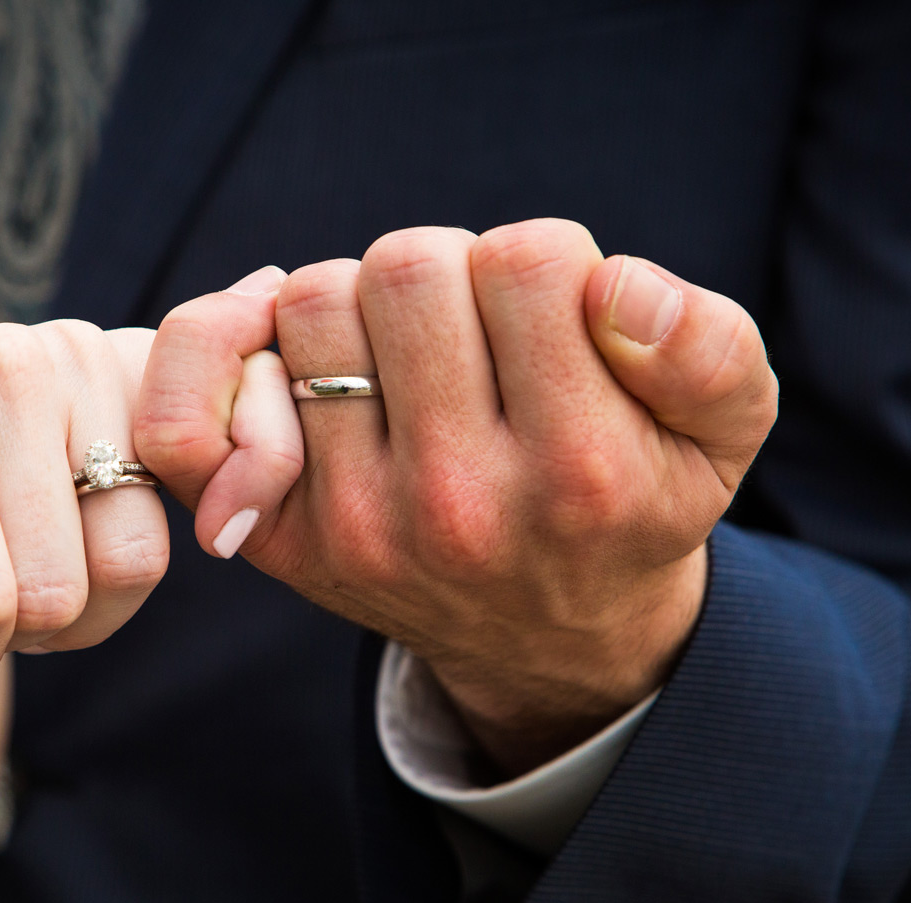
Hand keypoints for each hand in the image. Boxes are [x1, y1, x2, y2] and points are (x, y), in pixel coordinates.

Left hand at [0, 322, 167, 731]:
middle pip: (54, 594)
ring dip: (74, 614)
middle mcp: (2, 361)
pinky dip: (116, 578)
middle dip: (10, 637)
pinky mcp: (135, 380)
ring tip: (14, 569)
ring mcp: (81, 362)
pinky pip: (167, 534)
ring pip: (128, 568)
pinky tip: (64, 542)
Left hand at [136, 222, 776, 774]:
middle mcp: (457, 506)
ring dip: (357, 300)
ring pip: (311, 303)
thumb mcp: (721, 436)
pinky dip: (213, 351)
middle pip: (406, 266)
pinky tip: (276, 345)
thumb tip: (616, 287)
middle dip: (446, 271)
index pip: (528, 260)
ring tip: (405, 353)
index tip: (552, 319)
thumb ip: (709, 348)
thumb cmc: (630, 500)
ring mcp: (355, 525)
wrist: (549, 633)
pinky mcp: (278, 540)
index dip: (541, 263)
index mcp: (580, 474)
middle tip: (472, 330)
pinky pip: (189, 416)